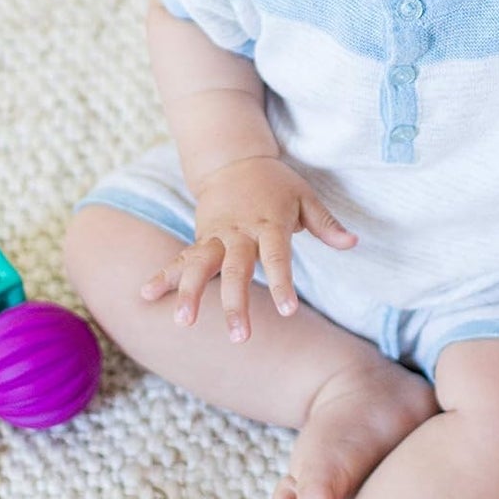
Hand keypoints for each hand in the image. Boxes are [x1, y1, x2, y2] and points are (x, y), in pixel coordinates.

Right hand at [139, 157, 355, 340]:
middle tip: (239, 337)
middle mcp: (239, 232)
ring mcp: (215, 236)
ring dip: (191, 293)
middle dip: (235, 304)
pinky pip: (180, 260)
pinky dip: (163, 277)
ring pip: (201, 266)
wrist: (234, 160)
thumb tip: (353, 242)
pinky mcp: (199, 239)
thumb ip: (326, 224)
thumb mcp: (306, 197)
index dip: (282, 283)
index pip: (277, 257)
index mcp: (269, 224)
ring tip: (184, 322)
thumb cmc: (276, 185)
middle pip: (236, 270)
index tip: (288, 311)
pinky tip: (145, 296)